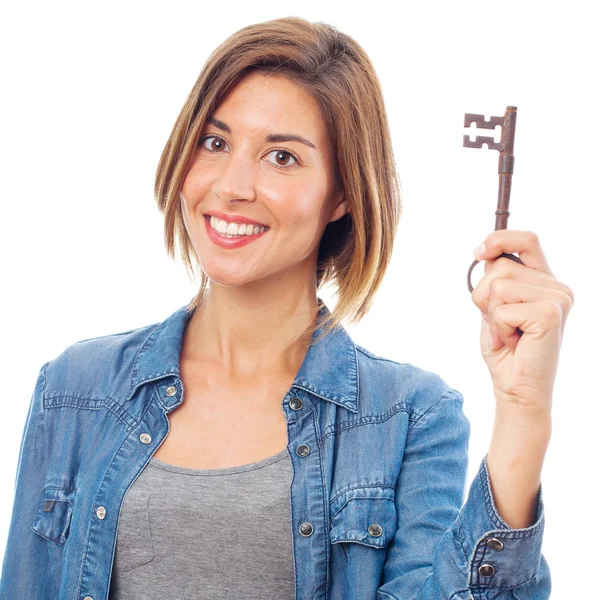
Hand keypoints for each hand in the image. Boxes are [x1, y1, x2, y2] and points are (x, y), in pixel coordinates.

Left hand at [470, 230, 573, 412]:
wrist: (516, 388)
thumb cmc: (505, 349)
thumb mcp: (495, 306)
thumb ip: (497, 279)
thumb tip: (486, 254)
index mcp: (545, 281)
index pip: (527, 240)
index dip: (500, 239)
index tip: (478, 253)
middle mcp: (557, 286)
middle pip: (500, 266)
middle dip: (484, 297)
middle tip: (500, 324)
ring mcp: (558, 299)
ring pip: (498, 284)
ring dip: (490, 314)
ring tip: (507, 333)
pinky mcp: (551, 314)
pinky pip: (502, 308)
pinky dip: (498, 327)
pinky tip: (512, 342)